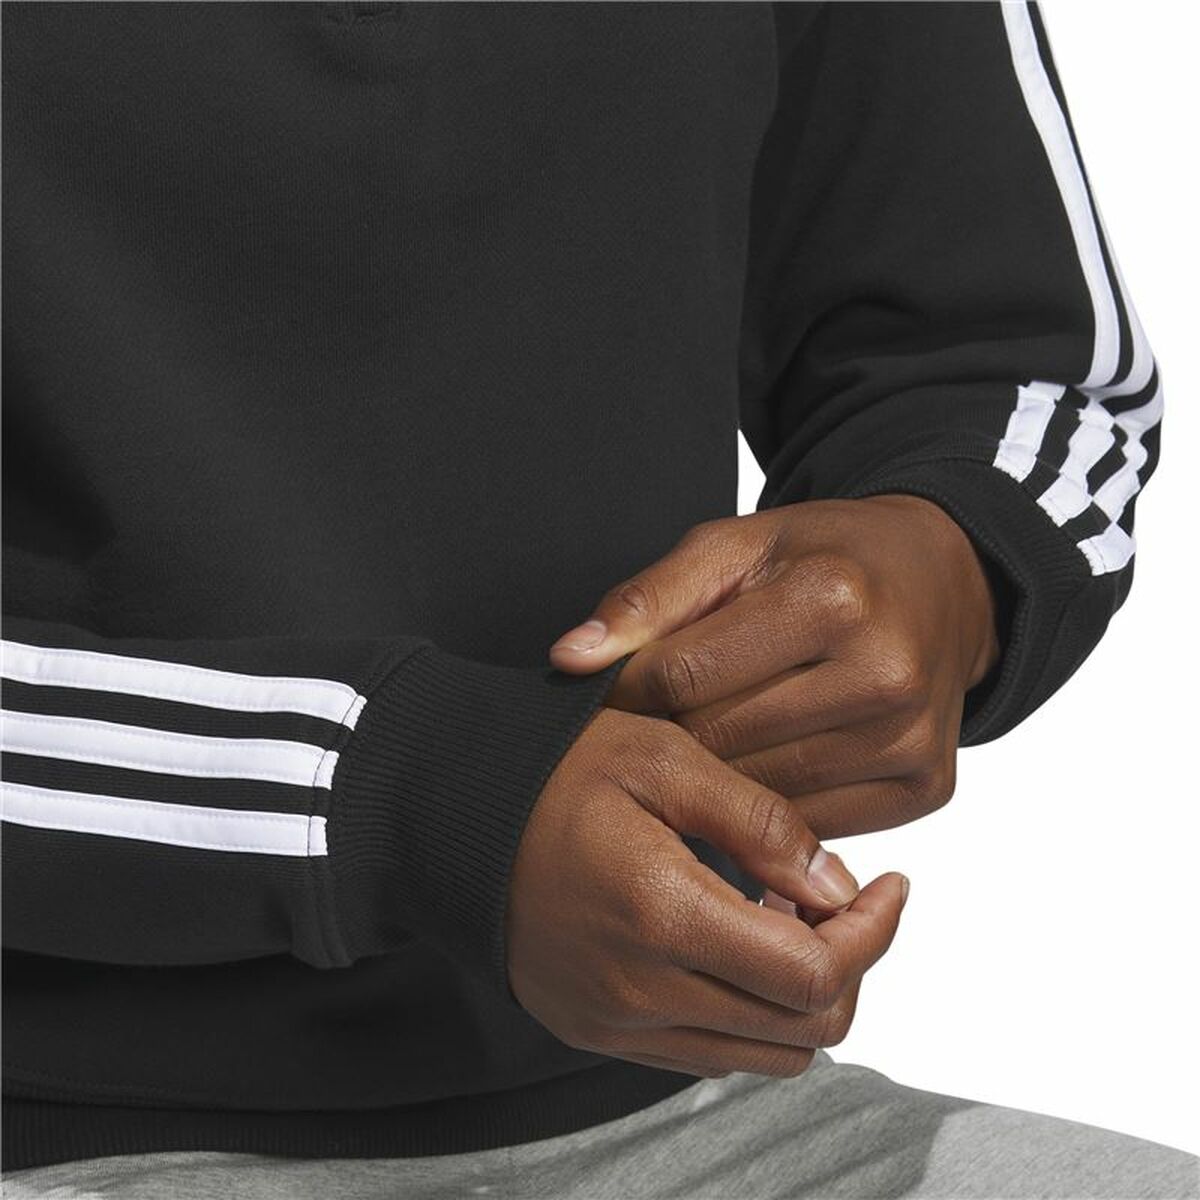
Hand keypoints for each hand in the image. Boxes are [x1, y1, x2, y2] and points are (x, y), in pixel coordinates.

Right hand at [506, 707, 908, 1076]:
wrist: (451, 817)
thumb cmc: (554, 773)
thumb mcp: (664, 760)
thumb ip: (761, 822)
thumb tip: (840, 886)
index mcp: (660, 914)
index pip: (814, 975)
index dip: (874, 935)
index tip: (889, 884)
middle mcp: (638, 992)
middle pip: (801, 1029)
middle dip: (849, 965)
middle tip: (839, 896)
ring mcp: (613, 1024)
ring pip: (761, 1053)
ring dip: (800, 994)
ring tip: (784, 914)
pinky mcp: (596, 1033)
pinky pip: (705, 1053)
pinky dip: (747, 1012)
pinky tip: (733, 940)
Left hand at [548, 495, 999, 840]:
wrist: (944, 583)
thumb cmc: (829, 559)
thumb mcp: (738, 546)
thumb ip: (651, 599)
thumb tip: (569, 659)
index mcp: (831, 598)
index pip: (683, 674)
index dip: (628, 688)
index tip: (610, 690)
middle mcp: (883, 672)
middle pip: (718, 739)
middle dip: (667, 732)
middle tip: (647, 723)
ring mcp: (909, 738)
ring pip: (758, 794)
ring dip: (713, 777)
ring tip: (698, 744)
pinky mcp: (925, 786)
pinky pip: (810, 823)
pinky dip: (769, 805)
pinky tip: (757, 768)